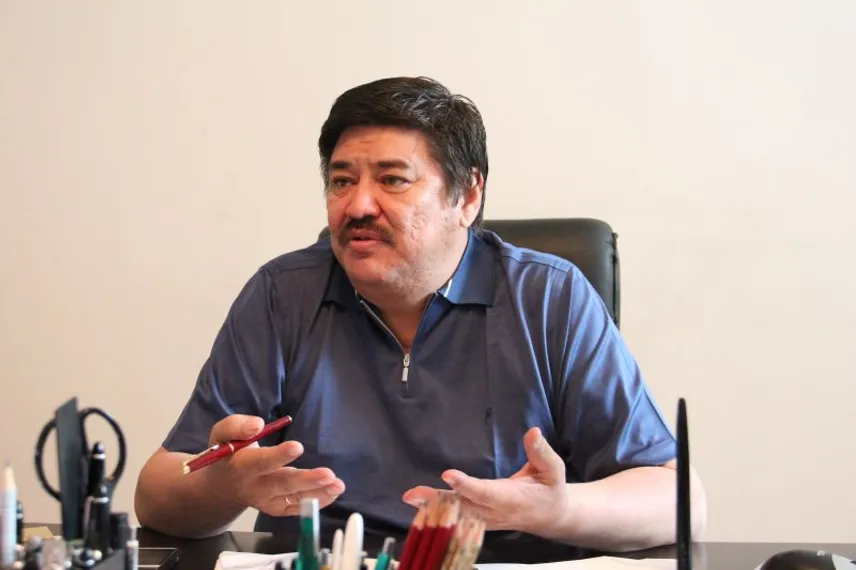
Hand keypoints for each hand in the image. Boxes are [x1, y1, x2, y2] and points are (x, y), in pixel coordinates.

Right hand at [207, 414, 345, 516]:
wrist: (222, 484)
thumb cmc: (227, 452)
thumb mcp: (222, 433)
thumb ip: (237, 426)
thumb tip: (257, 424)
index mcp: (241, 466)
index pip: (260, 462)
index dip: (278, 456)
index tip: (297, 446)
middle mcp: (255, 487)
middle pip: (281, 484)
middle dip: (305, 480)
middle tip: (327, 474)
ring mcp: (267, 500)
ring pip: (293, 499)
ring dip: (317, 493)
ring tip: (337, 484)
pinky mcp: (277, 507)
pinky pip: (297, 508)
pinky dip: (316, 503)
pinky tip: (333, 492)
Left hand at [401, 427, 570, 536]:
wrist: (552, 516)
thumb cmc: (550, 489)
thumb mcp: (553, 469)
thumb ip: (541, 452)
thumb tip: (533, 432)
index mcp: (512, 499)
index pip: (486, 492)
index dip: (467, 486)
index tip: (448, 474)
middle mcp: (496, 513)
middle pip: (463, 508)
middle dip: (438, 501)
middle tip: (414, 494)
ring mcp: (487, 520)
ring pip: (457, 516)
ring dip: (433, 508)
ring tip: (411, 497)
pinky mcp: (480, 521)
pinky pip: (457, 520)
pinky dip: (438, 514)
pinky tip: (419, 506)